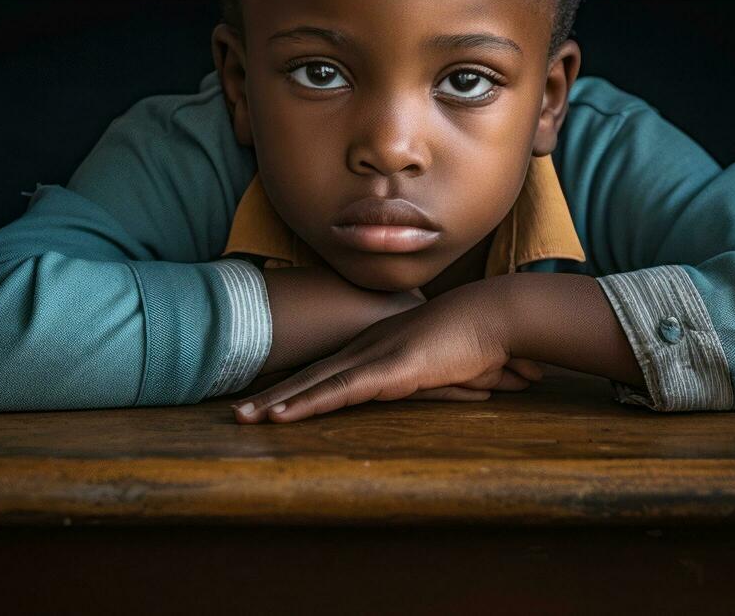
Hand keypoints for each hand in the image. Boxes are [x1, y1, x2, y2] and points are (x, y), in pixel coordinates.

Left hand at [230, 281, 538, 422]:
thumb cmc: (478, 340)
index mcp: (378, 346)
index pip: (328, 370)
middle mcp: (368, 347)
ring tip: (244, 418)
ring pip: (315, 384)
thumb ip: (436, 376)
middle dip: (272, 395)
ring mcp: (375, 355)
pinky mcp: (388, 369)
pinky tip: (281, 416)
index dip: (295, 385)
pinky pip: (339, 391)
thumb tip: (442, 383)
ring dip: (277, 402)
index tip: (266, 399)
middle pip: (311, 375)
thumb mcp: (447, 364)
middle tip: (237, 412)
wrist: (497, 316)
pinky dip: (307, 403)